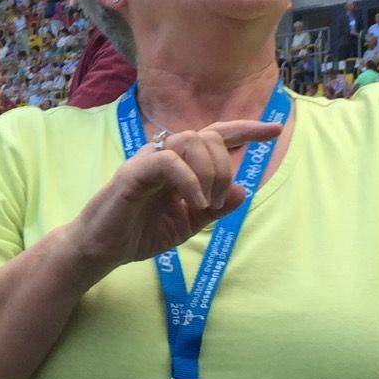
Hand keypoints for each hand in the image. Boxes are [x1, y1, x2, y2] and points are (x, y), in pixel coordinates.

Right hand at [69, 120, 283, 279]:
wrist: (102, 249)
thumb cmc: (139, 232)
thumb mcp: (188, 224)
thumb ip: (215, 208)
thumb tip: (243, 190)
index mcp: (178, 162)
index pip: (216, 135)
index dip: (247, 129)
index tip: (276, 129)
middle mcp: (164, 153)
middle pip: (209, 137)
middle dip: (225, 168)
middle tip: (217, 203)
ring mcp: (148, 160)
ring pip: (191, 141)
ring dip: (210, 172)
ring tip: (205, 204)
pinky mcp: (134, 172)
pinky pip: (169, 161)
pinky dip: (190, 180)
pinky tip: (195, 202)